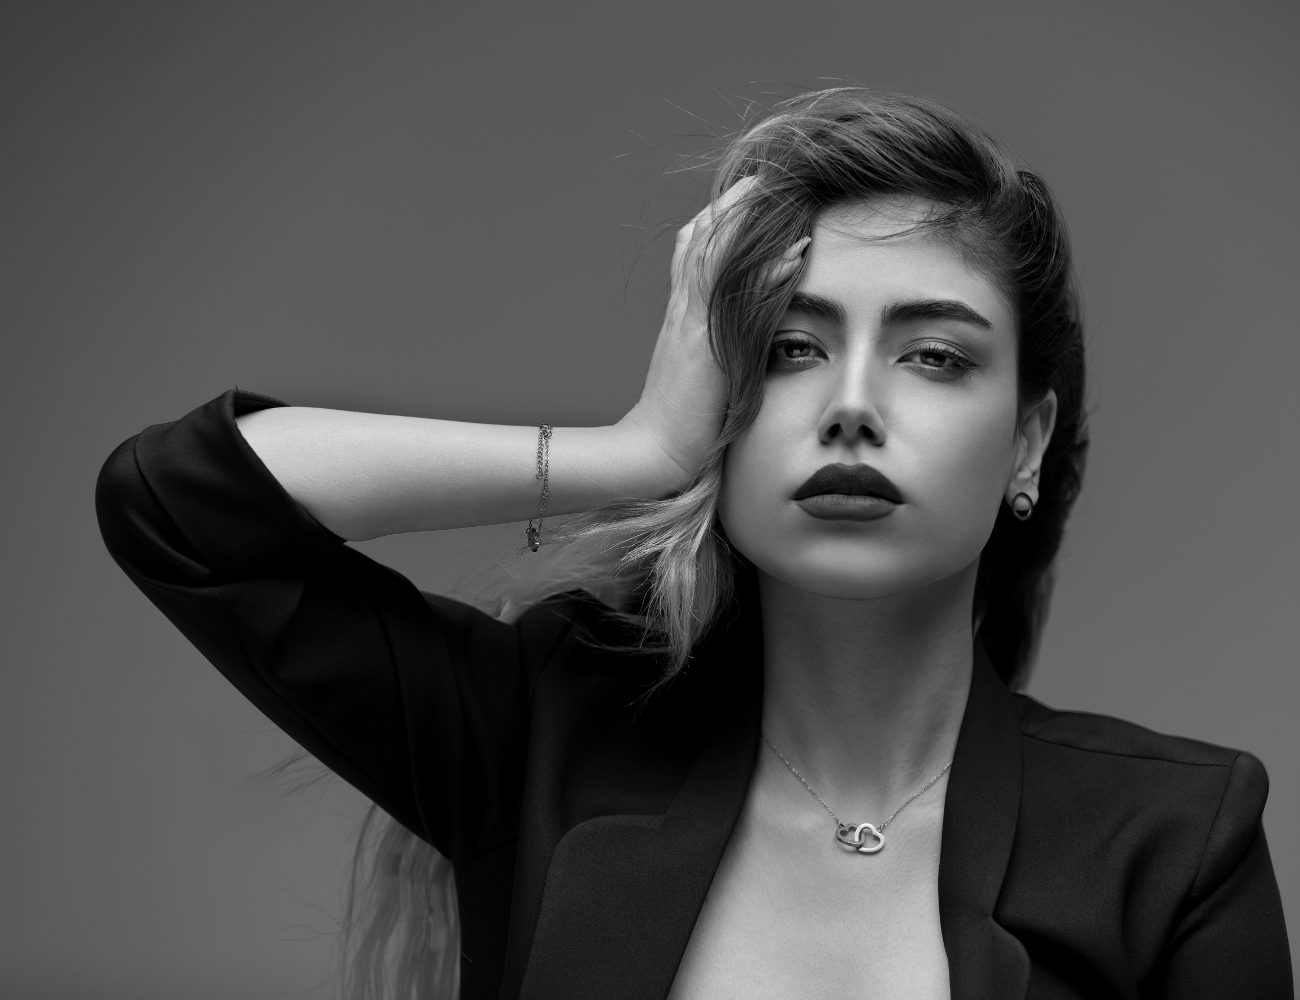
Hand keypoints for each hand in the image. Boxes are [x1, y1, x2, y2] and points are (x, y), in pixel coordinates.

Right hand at [620, 176, 808, 491]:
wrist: (649, 453)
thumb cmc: (676, 423)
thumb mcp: (694, 374)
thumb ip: (709, 347)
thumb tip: (736, 336)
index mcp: (681, 315)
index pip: (694, 250)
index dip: (719, 219)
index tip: (748, 191)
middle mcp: (684, 310)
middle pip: (703, 237)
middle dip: (734, 202)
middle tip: (767, 174)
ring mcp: (692, 324)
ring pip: (717, 254)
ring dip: (751, 221)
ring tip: (782, 191)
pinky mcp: (706, 345)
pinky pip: (737, 297)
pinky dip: (767, 272)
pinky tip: (796, 253)